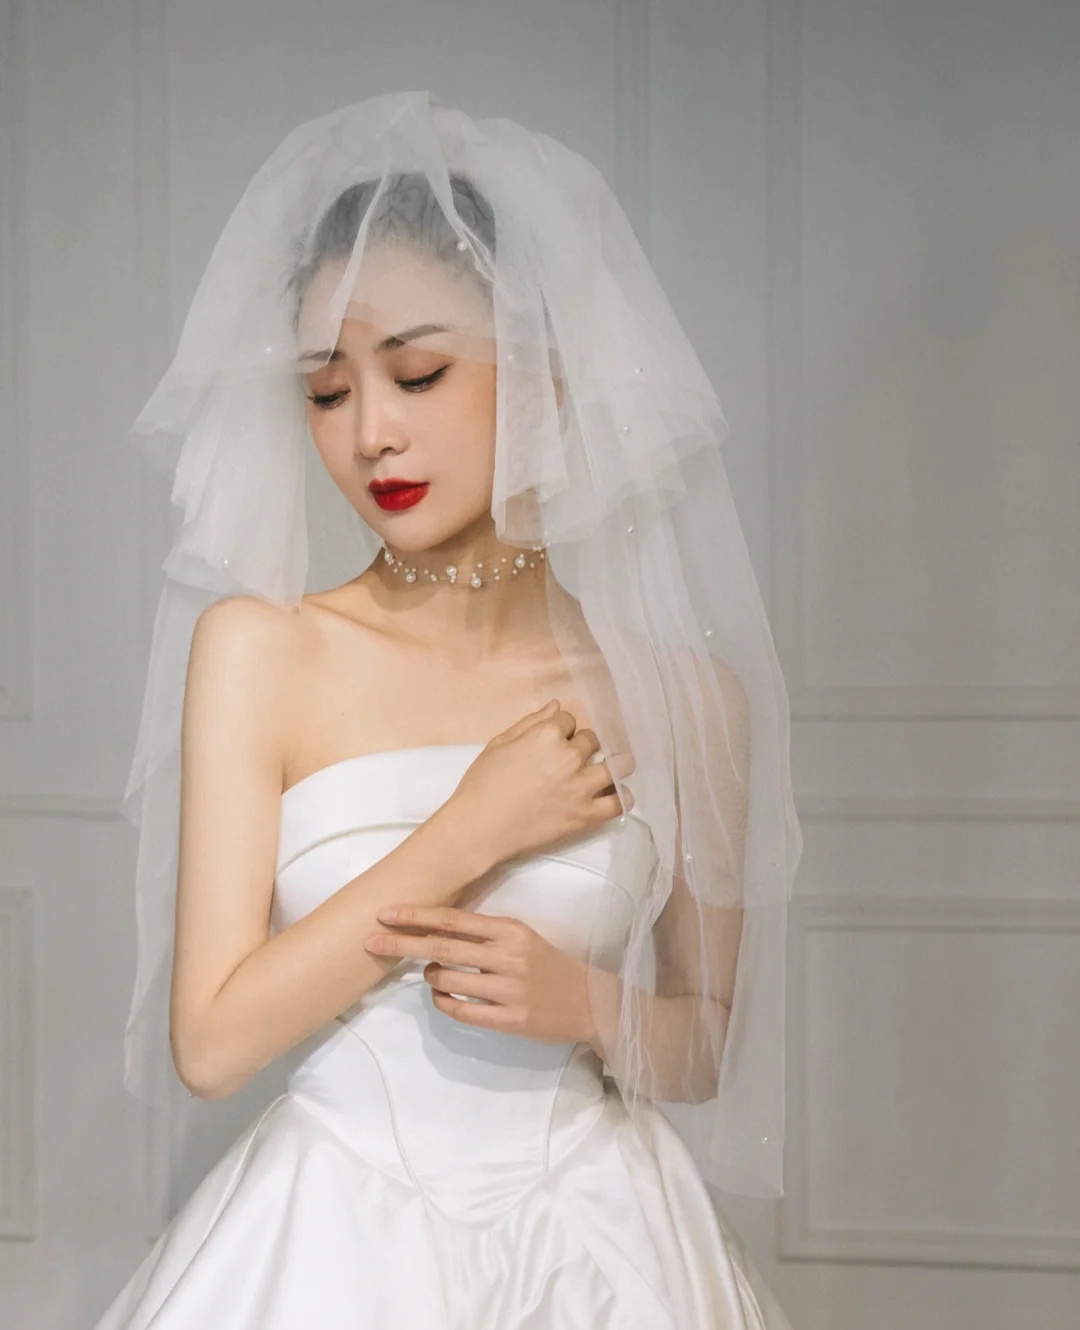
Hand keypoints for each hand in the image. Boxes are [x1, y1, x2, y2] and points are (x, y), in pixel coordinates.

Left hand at [363, 903, 599, 1048]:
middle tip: (371, 941)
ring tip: (431, 974)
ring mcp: (509, 989)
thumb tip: (433, 930)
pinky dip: (443, 1002)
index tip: (385, 913)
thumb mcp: (520, 938)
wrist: (589, 1001)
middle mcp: (509, 956)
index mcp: (510, 930)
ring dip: (429, 976)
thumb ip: (483, 934)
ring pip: (447, 980)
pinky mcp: (510, 1019)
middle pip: (442, 946)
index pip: (453, 919)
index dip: (416, 915)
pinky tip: (442, 996)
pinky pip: (461, 1010)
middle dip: (401, 943)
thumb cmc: (548, 965)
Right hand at [444, 699, 635, 867]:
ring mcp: (580, 786)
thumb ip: (530, 722)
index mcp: (546, 735)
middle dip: (583, 745)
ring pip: (617, 765)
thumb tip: (557, 705)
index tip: (555, 740)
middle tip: (572, 759)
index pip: (568, 720)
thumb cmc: (481, 784)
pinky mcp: (585, 814)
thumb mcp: (499, 744)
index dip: (561, 729)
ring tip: (612, 768)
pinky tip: (618, 793)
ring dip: (616, 763)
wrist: (479, 828)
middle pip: (591, 740)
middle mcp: (569, 756)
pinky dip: (622, 796)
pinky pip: (618, 803)